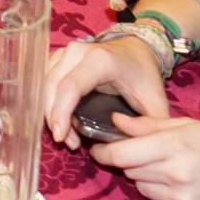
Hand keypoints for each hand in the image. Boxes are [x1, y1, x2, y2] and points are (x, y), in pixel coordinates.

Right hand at [43, 35, 168, 150]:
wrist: (137, 50)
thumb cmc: (144, 76)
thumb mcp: (155, 102)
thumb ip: (149, 127)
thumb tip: (134, 149)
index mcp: (101, 60)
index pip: (71, 86)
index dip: (61, 113)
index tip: (62, 138)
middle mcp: (78, 51)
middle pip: (52, 85)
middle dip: (53, 117)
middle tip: (66, 141)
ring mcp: (66, 51)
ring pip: (44, 82)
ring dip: (48, 109)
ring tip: (64, 134)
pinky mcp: (59, 56)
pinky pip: (44, 78)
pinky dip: (47, 99)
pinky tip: (57, 118)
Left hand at [92, 116, 199, 199]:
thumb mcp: (190, 126)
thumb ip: (149, 124)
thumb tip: (115, 120)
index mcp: (174, 147)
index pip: (120, 153)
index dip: (104, 151)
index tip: (98, 147)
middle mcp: (174, 175)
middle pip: (128, 170)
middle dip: (130, 161)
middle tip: (148, 154)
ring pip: (141, 187)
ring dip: (146, 178)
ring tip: (170, 169)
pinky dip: (161, 195)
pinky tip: (181, 186)